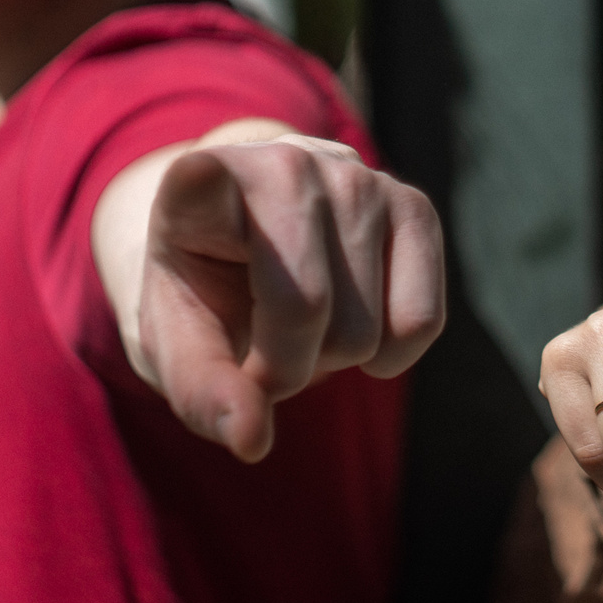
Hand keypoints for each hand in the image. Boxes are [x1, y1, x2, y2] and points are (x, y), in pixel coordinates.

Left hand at [135, 136, 444, 462]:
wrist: (251, 249)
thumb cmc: (207, 298)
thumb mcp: (181, 349)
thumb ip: (204, 394)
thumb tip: (252, 440)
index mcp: (199, 185)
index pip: (203, 178)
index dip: (203, 184)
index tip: (198, 176)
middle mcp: (283, 161)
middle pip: (307, 310)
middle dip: (283, 367)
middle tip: (262, 348)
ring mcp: (356, 175)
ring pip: (365, 329)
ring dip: (333, 359)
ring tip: (302, 325)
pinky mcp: (412, 204)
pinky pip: (421, 323)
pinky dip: (390, 355)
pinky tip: (356, 322)